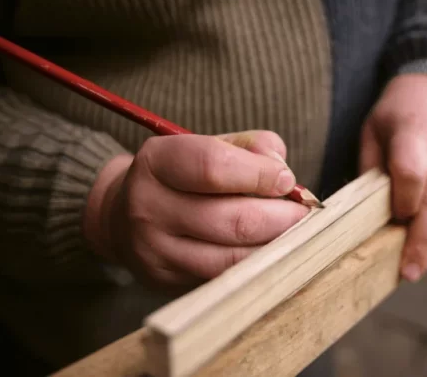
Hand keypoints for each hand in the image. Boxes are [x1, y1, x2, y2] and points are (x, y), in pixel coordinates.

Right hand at [83, 131, 309, 290]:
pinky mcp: (167, 281)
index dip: (261, 174)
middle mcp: (149, 208)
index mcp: (157, 162)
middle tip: (303, 213)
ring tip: (294, 233)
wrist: (123, 215)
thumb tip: (283, 171)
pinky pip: (224, 278)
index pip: (215, 167)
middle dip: (280, 217)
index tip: (287, 180)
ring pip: (232, 258)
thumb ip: (251, 147)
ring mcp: (155, 251)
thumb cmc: (180, 175)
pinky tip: (270, 252)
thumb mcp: (208, 144)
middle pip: (232, 220)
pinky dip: (255, 266)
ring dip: (274, 246)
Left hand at [360, 74, 426, 281]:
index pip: (411, 172)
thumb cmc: (397, 112)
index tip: (393, 223)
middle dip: (423, 239)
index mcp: (414, 129)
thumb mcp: (372, 130)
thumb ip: (371, 167)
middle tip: (410, 271)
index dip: (403, 202)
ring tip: (421, 265)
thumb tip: (369, 213)